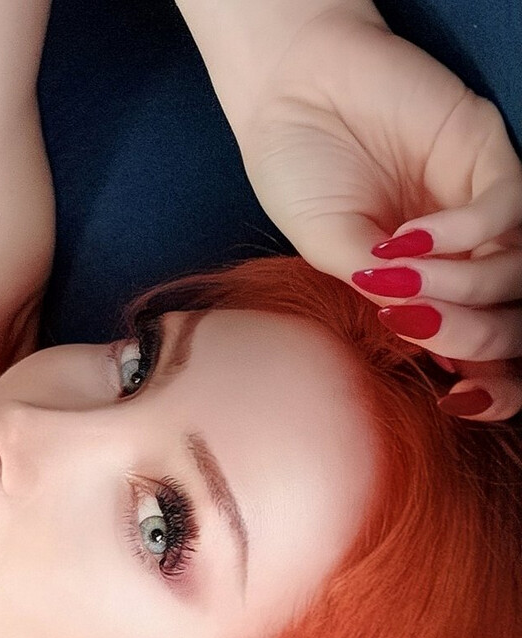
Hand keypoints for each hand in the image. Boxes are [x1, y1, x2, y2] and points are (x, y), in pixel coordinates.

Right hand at [230, 10, 521, 419]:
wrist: (288, 88)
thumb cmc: (297, 166)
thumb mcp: (325, 247)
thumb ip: (373, 291)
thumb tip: (422, 340)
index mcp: (431, 280)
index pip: (488, 340)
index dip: (497, 380)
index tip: (457, 398)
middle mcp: (468, 245)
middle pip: (516, 311)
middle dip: (481, 338)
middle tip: (421, 331)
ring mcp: (483, 201)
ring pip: (519, 268)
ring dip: (464, 287)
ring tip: (397, 281)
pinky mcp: (488, 153)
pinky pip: (506, 210)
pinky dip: (461, 236)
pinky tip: (408, 239)